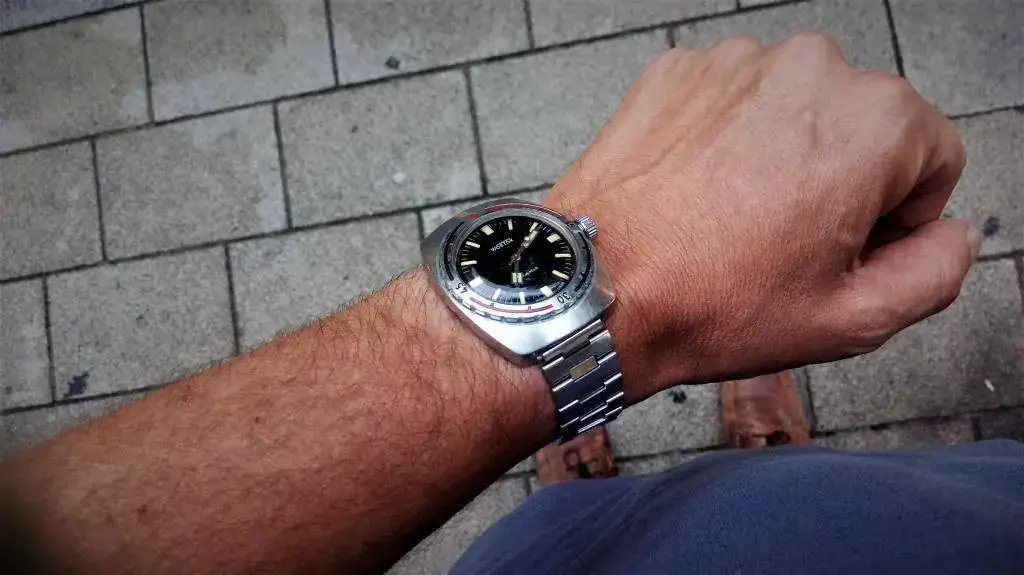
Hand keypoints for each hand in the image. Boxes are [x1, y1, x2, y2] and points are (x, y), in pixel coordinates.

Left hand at [544, 33, 977, 399]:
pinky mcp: (678, 71)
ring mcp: (734, 63)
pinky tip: (698, 193)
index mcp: (872, 122)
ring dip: (780, 156)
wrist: (596, 291)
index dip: (897, 217)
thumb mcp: (853, 319)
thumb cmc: (709, 303)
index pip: (933, 158)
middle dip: (842, 181)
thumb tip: (949, 235)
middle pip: (863, 127)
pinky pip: (730, 102)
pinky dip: (724, 140)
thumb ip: (936, 271)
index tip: (846, 248)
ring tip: (733, 221)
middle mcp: (808, 70)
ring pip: (794, 111)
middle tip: (786, 243)